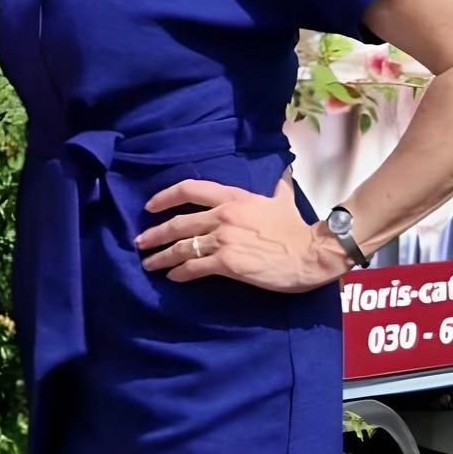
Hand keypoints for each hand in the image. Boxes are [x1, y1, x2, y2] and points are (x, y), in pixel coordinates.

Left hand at [136, 175, 347, 293]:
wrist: (311, 252)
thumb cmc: (297, 228)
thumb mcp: (283, 200)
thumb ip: (277, 187)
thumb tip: (283, 175)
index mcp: (233, 197)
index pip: (190, 189)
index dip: (165, 197)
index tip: (149, 207)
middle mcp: (223, 215)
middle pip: (178, 223)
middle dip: (155, 234)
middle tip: (140, 242)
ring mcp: (223, 239)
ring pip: (182, 247)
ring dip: (161, 257)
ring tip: (148, 263)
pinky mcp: (227, 263)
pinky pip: (195, 267)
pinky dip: (179, 273)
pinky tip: (172, 278)